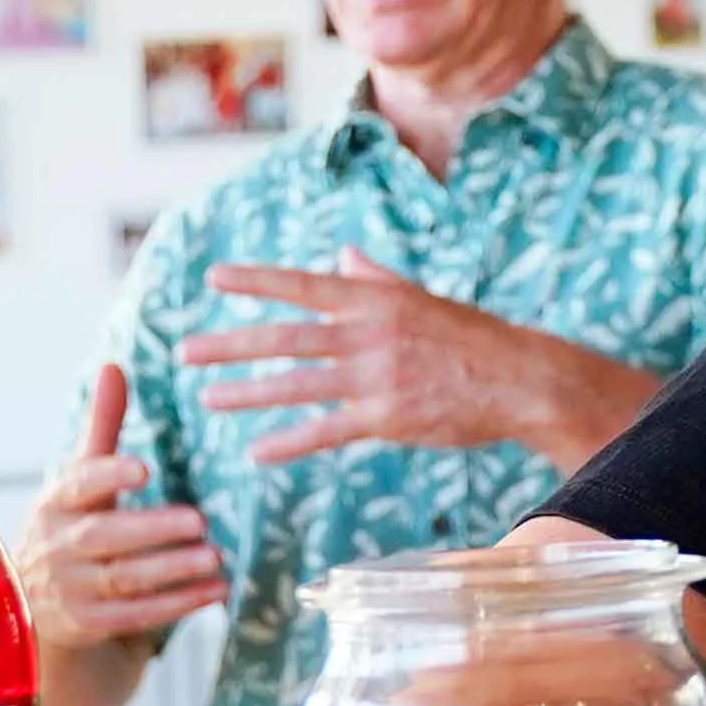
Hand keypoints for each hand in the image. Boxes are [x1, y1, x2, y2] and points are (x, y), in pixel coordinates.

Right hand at [18, 368, 225, 654]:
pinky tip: (215, 591)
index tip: (143, 467)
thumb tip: (114, 364)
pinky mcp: (88, 624)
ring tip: (216, 558)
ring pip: (123, 580)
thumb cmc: (70, 527)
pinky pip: (135, 616)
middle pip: (105, 536)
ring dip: (172, 570)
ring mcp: (70, 590)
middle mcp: (58, 546)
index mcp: (57, 502)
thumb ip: (103, 427)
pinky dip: (176, 605)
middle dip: (153, 529)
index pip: (79, 485)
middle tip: (201, 521)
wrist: (34, 608)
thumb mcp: (80, 479)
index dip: (108, 475)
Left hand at [181, 251, 635, 465]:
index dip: (257, 280)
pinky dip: (290, 441)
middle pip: (287, 337)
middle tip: (187, 350)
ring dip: (248, 392)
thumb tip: (340, 253)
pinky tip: (258, 452)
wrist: (519, 378)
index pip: (304, 285)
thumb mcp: (420, 297)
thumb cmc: (470, 337)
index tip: (213, 277)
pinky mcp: (387, 417)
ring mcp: (377, 376)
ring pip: (298, 384)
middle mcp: (370, 333)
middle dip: (232, 344)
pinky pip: (327, 430)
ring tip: (208, 399)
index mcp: (376, 299)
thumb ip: (375, 277)